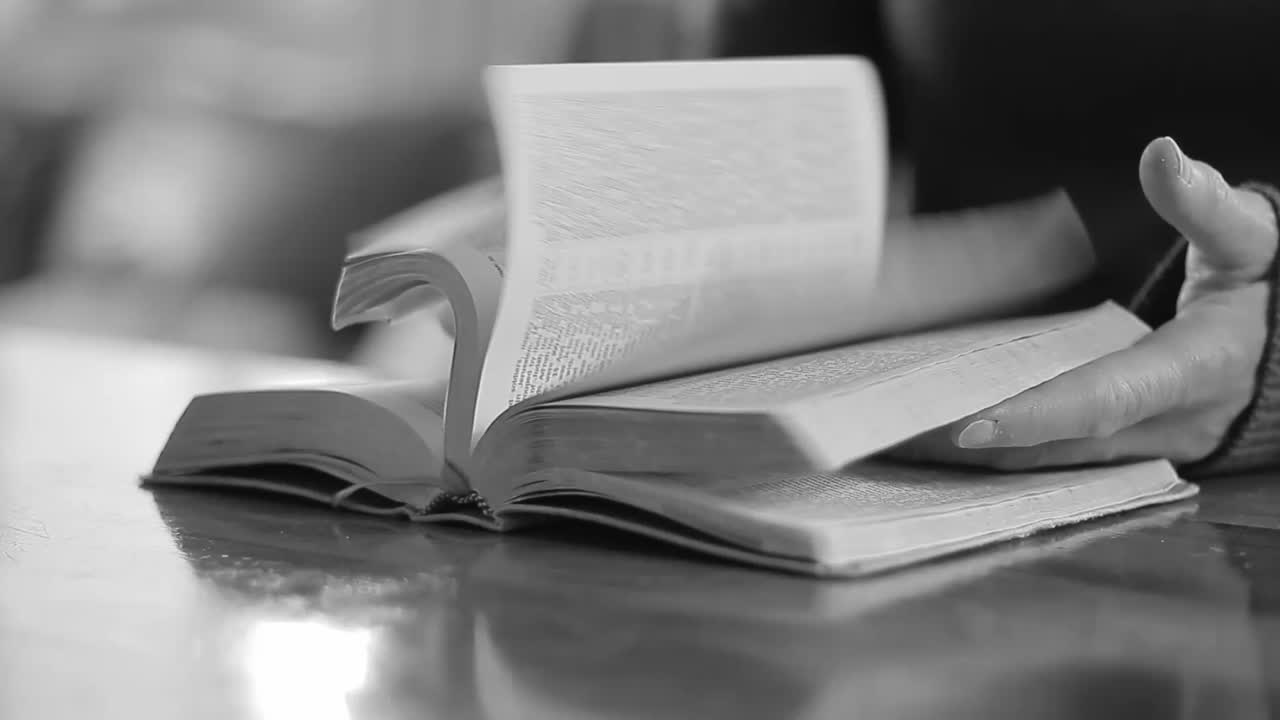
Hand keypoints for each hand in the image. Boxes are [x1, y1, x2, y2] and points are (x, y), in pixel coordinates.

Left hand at [895, 137, 1277, 469]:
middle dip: (976, 447)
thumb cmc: (1269, 292)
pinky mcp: (1130, 453)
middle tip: (892, 433)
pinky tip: (938, 442)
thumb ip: (1209, 206)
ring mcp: (1149, 448)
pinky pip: (1057, 463)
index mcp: (1197, 369)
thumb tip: (1164, 155)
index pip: (1106, 400)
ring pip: (1053, 466)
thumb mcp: (1254, 242)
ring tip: (894, 441)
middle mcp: (1169, 423)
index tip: (967, 423)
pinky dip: (999, 456)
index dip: (1038, 415)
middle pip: (1060, 446)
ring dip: (976, 461)